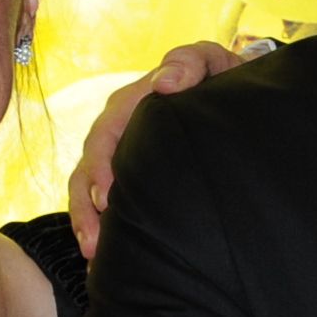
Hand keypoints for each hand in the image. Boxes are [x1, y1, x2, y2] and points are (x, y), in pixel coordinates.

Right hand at [67, 40, 253, 250]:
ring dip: (86, 220)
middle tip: (95, 239)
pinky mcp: (129, 175)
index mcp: (132, 102)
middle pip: (89, 167)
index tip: (107, 198)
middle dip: (86, 205)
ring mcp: (122, 153)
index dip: (101, 167)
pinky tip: (101, 254)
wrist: (230, 95)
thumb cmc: (218, 78)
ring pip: (88, 187)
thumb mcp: (210, 61)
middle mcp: (119, 129)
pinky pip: (101, 199)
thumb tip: (164, 84)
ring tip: (92, 252)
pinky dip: (97, 224)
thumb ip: (189, 62)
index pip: (106, 134)